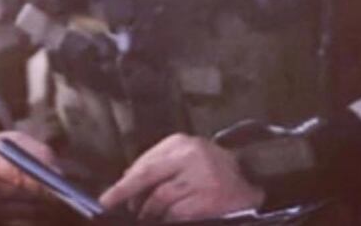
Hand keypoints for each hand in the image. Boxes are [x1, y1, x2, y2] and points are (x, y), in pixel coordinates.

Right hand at [0, 129, 59, 223]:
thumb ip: (37, 151)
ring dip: (43, 204)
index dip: (39, 183)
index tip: (58, 185)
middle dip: (46, 194)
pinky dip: (34, 209)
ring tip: (57, 195)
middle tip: (67, 192)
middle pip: (25, 196)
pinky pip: (22, 217)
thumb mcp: (14, 139)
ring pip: (27, 210)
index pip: (18, 176)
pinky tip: (42, 201)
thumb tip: (58, 171)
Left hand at [99, 133, 263, 222]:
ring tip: (144, 217)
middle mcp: (189, 156)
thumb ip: (158, 164)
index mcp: (180, 143)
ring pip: (160, 199)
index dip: (124, 183)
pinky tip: (163, 221)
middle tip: (109, 206)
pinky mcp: (209, 200)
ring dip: (147, 212)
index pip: (144, 163)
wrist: (253, 178)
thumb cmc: (211, 169)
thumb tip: (126, 180)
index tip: (108, 198)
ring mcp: (200, 178)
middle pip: (147, 176)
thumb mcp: (185, 157)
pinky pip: (176, 214)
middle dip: (124, 194)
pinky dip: (166, 220)